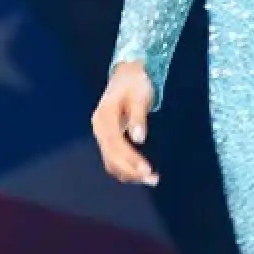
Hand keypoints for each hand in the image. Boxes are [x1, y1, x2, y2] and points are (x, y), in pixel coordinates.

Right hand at [90, 61, 158, 186]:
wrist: (128, 73)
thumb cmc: (135, 82)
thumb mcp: (140, 96)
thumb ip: (138, 117)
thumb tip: (139, 139)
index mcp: (104, 116)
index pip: (115, 143)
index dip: (130, 159)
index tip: (147, 170)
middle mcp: (99, 128)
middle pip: (111, 156)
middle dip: (131, 171)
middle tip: (153, 179)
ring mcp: (102, 134)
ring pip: (111, 161)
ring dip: (129, 173)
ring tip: (151, 179)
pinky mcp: (109, 138)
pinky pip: (114, 158)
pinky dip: (126, 168)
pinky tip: (141, 173)